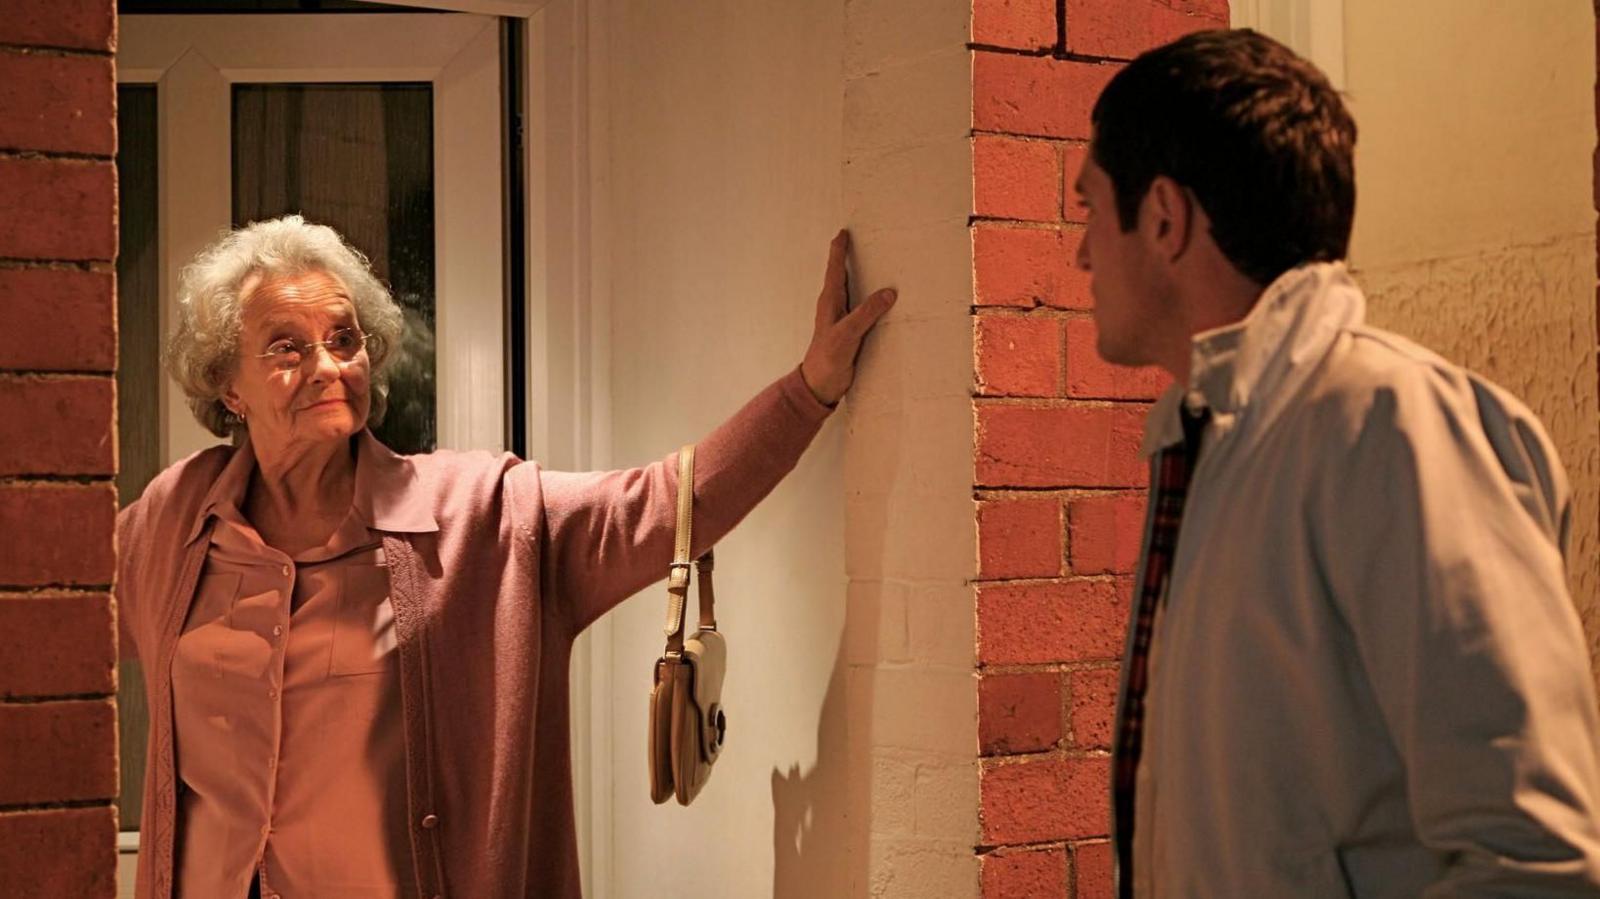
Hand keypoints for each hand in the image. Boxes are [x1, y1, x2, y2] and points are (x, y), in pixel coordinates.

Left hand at [800, 229, 896, 405]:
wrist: (820, 384)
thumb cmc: (828, 358)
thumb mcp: (848, 333)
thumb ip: (866, 313)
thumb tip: (888, 293)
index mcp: (829, 302)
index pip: (834, 269)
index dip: (839, 251)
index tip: (843, 233)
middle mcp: (834, 307)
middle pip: (840, 276)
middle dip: (846, 258)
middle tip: (854, 241)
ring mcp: (841, 319)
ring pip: (850, 291)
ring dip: (857, 277)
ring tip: (869, 264)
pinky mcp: (849, 332)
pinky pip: (859, 308)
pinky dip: (867, 299)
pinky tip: (877, 300)